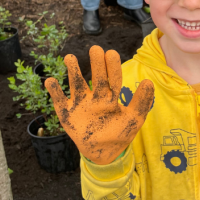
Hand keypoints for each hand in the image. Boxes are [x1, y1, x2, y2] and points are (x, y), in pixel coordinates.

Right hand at [46, 46, 154, 165]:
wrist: (103, 152)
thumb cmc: (120, 133)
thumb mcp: (134, 119)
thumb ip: (142, 102)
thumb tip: (149, 82)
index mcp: (111, 98)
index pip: (112, 79)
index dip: (112, 67)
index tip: (111, 53)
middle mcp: (95, 98)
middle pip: (96, 79)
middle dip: (96, 64)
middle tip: (95, 48)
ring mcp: (80, 104)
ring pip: (76, 85)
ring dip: (73, 72)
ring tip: (70, 57)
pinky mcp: (66, 114)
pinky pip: (58, 101)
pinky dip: (54, 92)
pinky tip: (50, 80)